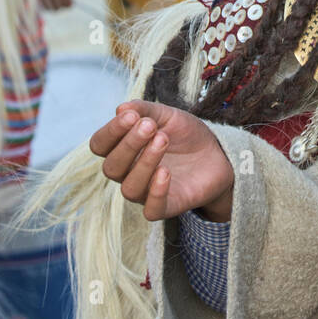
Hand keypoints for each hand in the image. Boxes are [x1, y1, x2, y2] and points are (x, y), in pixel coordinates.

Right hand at [90, 100, 234, 221]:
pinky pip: (152, 210)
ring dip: (144, 163)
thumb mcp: (167, 115)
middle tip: (150, 127)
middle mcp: (129, 173)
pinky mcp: (167, 206)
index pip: (100, 145)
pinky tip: (165, 172)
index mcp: (124, 149)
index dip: (111, 131)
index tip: (131, 116)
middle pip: (112, 167)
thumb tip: (121, 108)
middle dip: (129, 145)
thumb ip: (145, 110)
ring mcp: (146, 192)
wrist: (217, 153)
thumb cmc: (185, 134)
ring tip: (163, 140)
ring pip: (130, 188)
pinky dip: (156, 192)